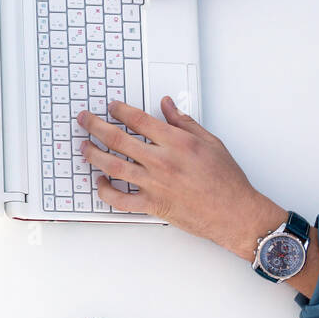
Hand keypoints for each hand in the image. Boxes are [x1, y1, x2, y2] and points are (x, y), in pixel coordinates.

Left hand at [77, 98, 283, 260]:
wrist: (234, 213)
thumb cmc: (226, 180)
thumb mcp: (210, 142)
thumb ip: (184, 122)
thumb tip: (167, 105)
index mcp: (176, 142)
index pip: (138, 120)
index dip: (119, 110)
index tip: (110, 107)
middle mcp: (161, 161)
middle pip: (117, 139)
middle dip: (95, 126)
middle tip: (84, 119)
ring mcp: (154, 184)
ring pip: (112, 166)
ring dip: (93, 155)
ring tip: (83, 147)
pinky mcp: (152, 205)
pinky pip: (120, 200)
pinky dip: (105, 191)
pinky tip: (99, 182)